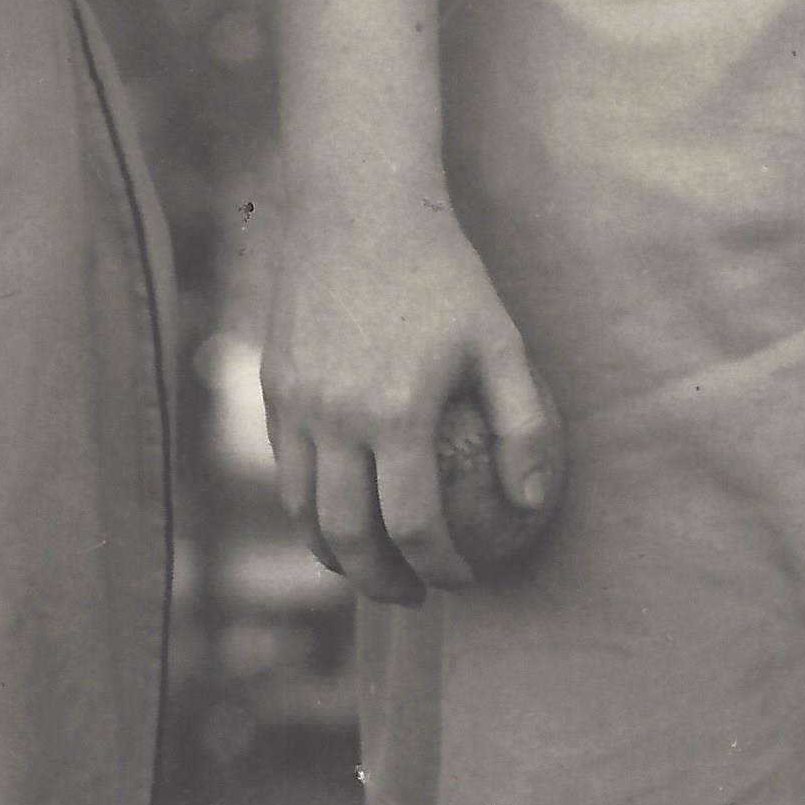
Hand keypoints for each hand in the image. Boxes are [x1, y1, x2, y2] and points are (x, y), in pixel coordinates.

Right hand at [264, 191, 564, 602]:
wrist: (357, 208)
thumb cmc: (442, 273)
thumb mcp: (500, 341)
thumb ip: (521, 425)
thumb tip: (531, 501)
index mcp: (395, 414)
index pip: (415, 525)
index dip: (442, 568)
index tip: (463, 580)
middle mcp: (335, 419)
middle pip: (349, 535)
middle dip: (381, 583)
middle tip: (413, 596)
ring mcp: (295, 405)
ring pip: (304, 510)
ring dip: (336, 554)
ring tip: (370, 568)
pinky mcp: (273, 388)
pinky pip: (288, 468)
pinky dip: (310, 505)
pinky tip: (341, 510)